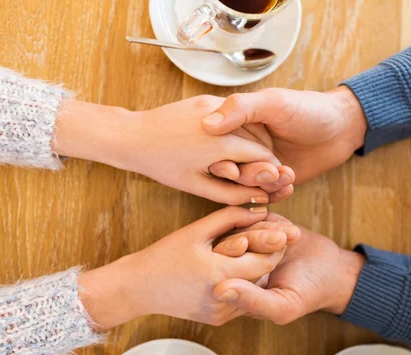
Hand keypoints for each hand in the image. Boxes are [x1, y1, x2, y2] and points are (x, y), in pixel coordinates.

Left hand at [54, 97, 294, 204]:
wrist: (134, 136)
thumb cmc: (162, 165)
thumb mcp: (196, 186)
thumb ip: (230, 194)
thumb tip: (258, 199)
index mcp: (220, 145)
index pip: (262, 155)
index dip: (273, 169)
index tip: (276, 179)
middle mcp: (221, 121)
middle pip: (260, 137)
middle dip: (268, 153)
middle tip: (271, 170)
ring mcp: (213, 105)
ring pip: (249, 121)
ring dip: (257, 138)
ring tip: (255, 156)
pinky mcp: (205, 98)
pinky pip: (234, 112)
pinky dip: (241, 126)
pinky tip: (236, 140)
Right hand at [77, 207, 299, 329]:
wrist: (139, 289)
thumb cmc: (164, 255)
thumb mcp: (196, 231)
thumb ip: (230, 217)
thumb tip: (260, 209)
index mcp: (218, 273)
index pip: (264, 261)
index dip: (276, 244)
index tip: (283, 229)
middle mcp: (223, 298)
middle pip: (263, 276)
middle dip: (273, 256)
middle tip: (282, 237)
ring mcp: (220, 312)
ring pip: (255, 290)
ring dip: (261, 271)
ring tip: (266, 250)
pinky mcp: (217, 319)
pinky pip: (242, 300)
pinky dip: (247, 283)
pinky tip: (246, 267)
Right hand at [202, 86, 367, 184]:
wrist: (340, 129)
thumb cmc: (307, 109)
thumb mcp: (273, 102)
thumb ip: (240, 109)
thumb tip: (206, 125)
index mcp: (235, 124)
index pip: (214, 148)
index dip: (220, 161)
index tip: (232, 169)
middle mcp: (242, 146)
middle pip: (229, 170)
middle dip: (246, 175)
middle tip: (269, 172)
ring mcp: (257, 164)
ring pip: (245, 185)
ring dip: (263, 185)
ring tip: (286, 175)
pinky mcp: (272, 181)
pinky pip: (263, 194)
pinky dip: (274, 194)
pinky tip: (289, 186)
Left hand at [212, 220, 364, 324]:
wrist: (331, 272)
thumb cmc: (306, 295)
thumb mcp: (282, 306)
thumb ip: (251, 301)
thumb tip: (217, 292)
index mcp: (234, 285)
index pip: (219, 264)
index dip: (235, 251)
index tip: (250, 245)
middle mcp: (238, 263)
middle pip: (231, 240)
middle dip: (256, 237)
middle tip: (282, 240)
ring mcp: (251, 241)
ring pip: (245, 225)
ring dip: (270, 228)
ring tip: (293, 236)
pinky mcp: (264, 225)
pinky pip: (259, 215)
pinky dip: (276, 221)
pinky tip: (293, 232)